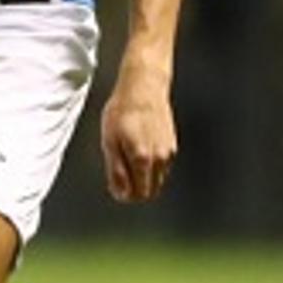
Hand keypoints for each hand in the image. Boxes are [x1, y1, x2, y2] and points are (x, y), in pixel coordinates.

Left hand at [101, 71, 177, 203]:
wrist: (143, 87)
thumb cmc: (124, 110)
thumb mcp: (110, 141)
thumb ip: (116, 171)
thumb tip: (121, 192)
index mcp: (142, 159)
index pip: (139, 194)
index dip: (126, 195)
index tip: (117, 187)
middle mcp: (160, 158)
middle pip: (151, 191)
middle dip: (136, 190)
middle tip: (121, 177)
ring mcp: (168, 152)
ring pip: (158, 179)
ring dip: (144, 177)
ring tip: (129, 157)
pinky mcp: (173, 144)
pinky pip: (163, 166)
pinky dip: (152, 166)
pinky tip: (141, 149)